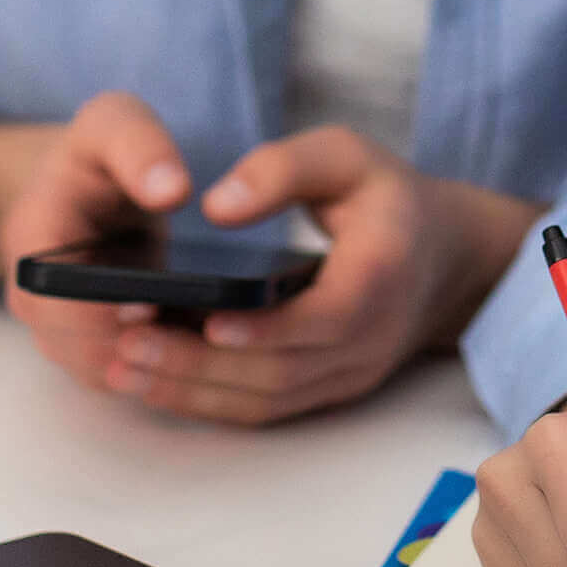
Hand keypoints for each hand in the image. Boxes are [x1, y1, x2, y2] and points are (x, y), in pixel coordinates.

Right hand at [0, 91, 198, 396]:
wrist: (82, 186)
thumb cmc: (99, 155)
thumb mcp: (115, 124)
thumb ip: (140, 147)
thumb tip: (172, 189)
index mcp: (32, 235)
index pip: (51, 292)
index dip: (96, 310)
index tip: (149, 307)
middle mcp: (34, 292)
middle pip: (73, 344)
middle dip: (131, 347)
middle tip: (194, 343)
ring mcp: (57, 326)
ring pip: (98, 369)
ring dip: (149, 368)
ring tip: (205, 354)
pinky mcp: (87, 345)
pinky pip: (119, 375)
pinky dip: (157, 373)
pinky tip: (201, 359)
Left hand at [91, 127, 534, 426]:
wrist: (442, 259)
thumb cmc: (384, 197)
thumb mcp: (345, 155)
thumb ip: (282, 169)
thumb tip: (216, 207)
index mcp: (382, 273)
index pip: (327, 316)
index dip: (268, 327)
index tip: (207, 321)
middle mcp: (371, 337)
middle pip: (284, 370)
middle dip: (202, 364)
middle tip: (128, 346)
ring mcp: (352, 373)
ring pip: (270, 400)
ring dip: (195, 391)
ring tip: (125, 368)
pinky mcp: (330, 392)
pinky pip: (268, 410)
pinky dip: (210, 403)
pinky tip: (156, 384)